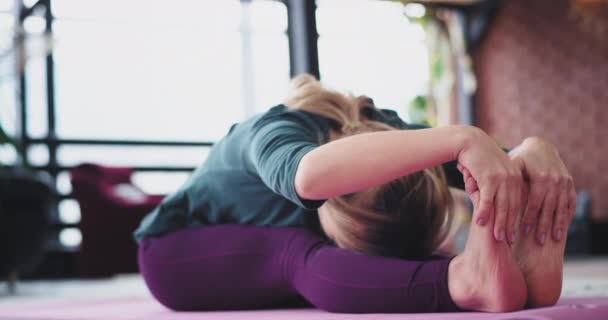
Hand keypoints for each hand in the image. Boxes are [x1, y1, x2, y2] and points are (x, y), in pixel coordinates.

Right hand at [456, 127, 523, 242]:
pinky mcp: (489, 177)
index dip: (516, 220)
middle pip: (513, 207)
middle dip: (510, 225)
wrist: (470, 141)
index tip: (513, 235)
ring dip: (500, 223)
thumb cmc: (480, 158)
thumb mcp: (493, 172)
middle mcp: (513, 178)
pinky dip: (484, 211)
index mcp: (517, 177)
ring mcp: (502, 178)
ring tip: (498, 237)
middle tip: (507, 241)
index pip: (519, 203)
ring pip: (502, 205)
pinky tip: (481, 222)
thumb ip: (498, 185)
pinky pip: (487, 198)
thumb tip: (497, 202)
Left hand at [508, 137, 574, 244]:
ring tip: (554, 239)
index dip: (528, 217)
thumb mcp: (512, 165)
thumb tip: (482, 193)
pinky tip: (564, 227)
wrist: (540, 146)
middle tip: (538, 241)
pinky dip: (568, 214)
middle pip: (548, 207)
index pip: (534, 202)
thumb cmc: (520, 159)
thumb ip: (503, 180)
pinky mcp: (570, 183)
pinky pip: (571, 201)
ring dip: (558, 224)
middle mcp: (554, 179)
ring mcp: (565, 182)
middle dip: (543, 225)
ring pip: (561, 206)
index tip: (523, 231)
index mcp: (539, 177)